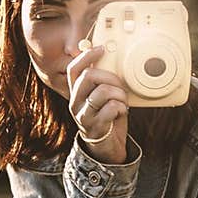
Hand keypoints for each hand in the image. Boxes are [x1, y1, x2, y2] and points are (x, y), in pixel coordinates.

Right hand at [66, 43, 128, 163]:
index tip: (102, 49)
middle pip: (88, 77)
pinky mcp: (95, 128)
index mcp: (76, 93)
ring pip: (102, 92)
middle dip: (110, 77)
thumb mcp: (101, 97)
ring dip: (119, 94)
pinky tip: (122, 112)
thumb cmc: (107, 118)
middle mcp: (75, 104)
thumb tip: (110, 58)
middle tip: (120, 86)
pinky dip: (122, 108)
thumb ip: (102, 81)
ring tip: (123, 101)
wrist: (106, 148)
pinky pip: (111, 108)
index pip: (74, 69)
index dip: (87, 56)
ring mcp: (84, 117)